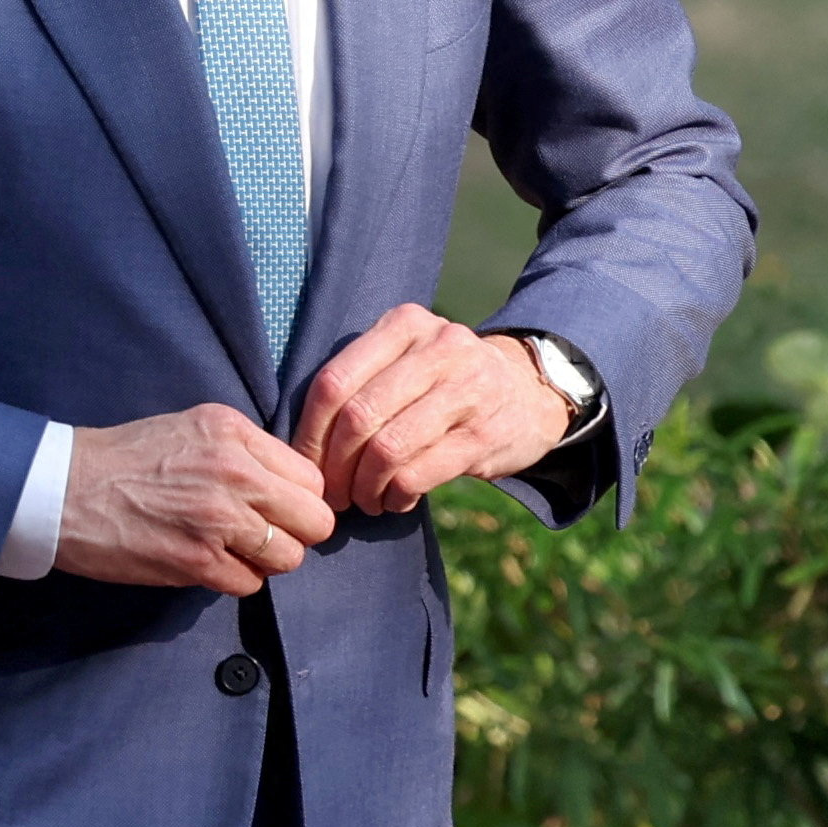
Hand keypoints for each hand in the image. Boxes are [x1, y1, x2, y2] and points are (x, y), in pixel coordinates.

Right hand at [54, 405, 336, 595]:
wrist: (65, 489)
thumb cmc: (124, 457)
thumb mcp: (192, 427)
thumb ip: (244, 450)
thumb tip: (286, 486)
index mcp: (235, 434)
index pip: (310, 479)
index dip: (297, 499)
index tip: (277, 507)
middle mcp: (235, 473)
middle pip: (314, 521)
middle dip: (295, 533)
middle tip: (264, 534)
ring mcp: (218, 520)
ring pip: (289, 558)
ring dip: (265, 561)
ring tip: (234, 551)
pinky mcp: (196, 562)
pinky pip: (250, 584)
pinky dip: (235, 579)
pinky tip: (208, 563)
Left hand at [291, 308, 573, 514]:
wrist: (529, 390)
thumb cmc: (444, 382)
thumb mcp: (407, 357)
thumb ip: (361, 380)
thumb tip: (298, 445)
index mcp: (404, 325)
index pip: (334, 382)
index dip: (309, 433)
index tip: (303, 466)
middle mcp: (438, 348)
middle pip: (357, 417)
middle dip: (334, 467)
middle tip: (332, 494)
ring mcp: (467, 389)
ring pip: (387, 448)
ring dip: (364, 487)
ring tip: (363, 501)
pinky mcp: (485, 434)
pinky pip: (419, 473)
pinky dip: (396, 496)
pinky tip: (395, 500)